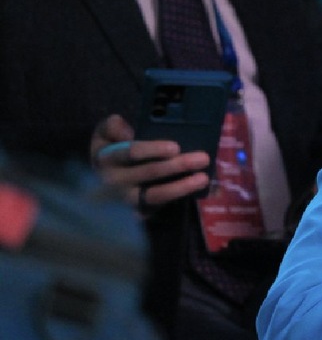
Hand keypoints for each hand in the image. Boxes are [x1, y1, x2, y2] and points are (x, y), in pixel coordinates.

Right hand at [90, 114, 211, 212]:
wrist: (98, 184)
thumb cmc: (111, 152)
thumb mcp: (104, 135)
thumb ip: (112, 127)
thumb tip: (127, 132)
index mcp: (106, 157)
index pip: (130, 152)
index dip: (153, 150)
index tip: (176, 147)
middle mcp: (114, 181)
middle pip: (149, 172)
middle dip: (178, 165)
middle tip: (203, 158)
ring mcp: (125, 200)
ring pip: (156, 194)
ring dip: (182, 186)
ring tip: (203, 178)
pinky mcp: (136, 213)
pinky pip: (160, 207)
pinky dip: (179, 198)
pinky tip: (195, 191)